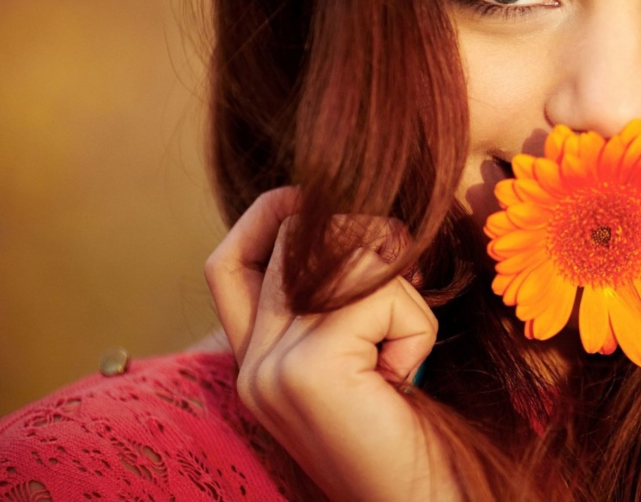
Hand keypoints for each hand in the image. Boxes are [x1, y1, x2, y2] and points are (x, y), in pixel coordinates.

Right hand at [204, 187, 456, 501]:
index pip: (226, 262)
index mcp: (254, 361)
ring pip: (344, 254)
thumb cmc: (412, 432)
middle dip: (371, 247)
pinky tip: (403, 379)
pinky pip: (377, 294)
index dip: (271, 217)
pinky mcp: (308, 370)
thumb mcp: (365, 356)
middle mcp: (250, 364)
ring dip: (401, 294)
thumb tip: (358, 220)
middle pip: (296, 240)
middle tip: (404, 299)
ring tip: (401, 356)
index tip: (321, 207)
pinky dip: (414, 326)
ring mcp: (270, 368)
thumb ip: (340, 301)